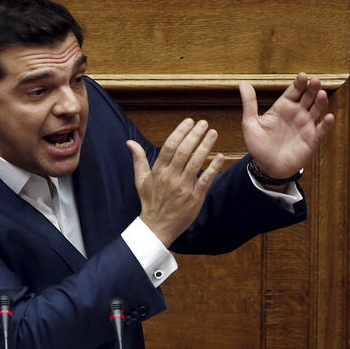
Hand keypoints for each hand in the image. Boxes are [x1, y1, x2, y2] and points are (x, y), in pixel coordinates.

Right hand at [127, 119, 224, 247]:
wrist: (157, 226)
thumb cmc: (150, 201)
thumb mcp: (140, 179)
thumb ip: (138, 159)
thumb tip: (129, 142)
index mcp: (158, 172)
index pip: (169, 147)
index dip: (180, 132)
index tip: (189, 121)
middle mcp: (170, 178)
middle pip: (183, 152)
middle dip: (194, 135)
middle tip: (204, 123)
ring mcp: (183, 188)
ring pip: (195, 163)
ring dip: (205, 147)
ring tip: (213, 133)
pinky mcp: (195, 198)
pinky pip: (205, 180)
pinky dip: (213, 168)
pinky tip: (220, 156)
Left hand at [239, 72, 334, 179]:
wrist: (266, 167)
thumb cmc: (258, 145)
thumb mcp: (250, 123)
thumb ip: (249, 103)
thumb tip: (243, 83)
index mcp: (283, 108)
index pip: (293, 91)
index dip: (298, 83)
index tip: (302, 75)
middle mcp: (296, 114)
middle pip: (307, 97)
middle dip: (312, 88)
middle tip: (314, 80)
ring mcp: (305, 126)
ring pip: (317, 110)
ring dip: (321, 102)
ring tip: (321, 93)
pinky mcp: (312, 140)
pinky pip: (321, 131)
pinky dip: (326, 124)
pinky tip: (329, 117)